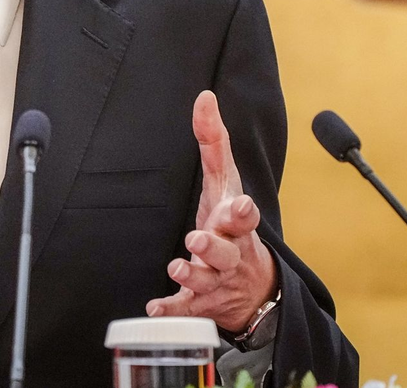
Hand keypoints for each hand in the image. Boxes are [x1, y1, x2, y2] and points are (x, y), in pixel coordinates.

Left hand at [145, 90, 277, 331]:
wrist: (252, 287)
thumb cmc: (230, 224)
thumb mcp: (224, 182)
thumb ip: (213, 141)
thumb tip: (204, 97)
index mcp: (236, 224)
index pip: (245, 216)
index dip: (242, 212)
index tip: (240, 206)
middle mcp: (230, 253)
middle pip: (225, 251)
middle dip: (213, 246)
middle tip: (198, 239)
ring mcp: (216, 281)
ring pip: (205, 281)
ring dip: (190, 273)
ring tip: (175, 266)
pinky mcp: (200, 302)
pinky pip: (186, 309)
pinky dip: (172, 310)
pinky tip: (154, 308)